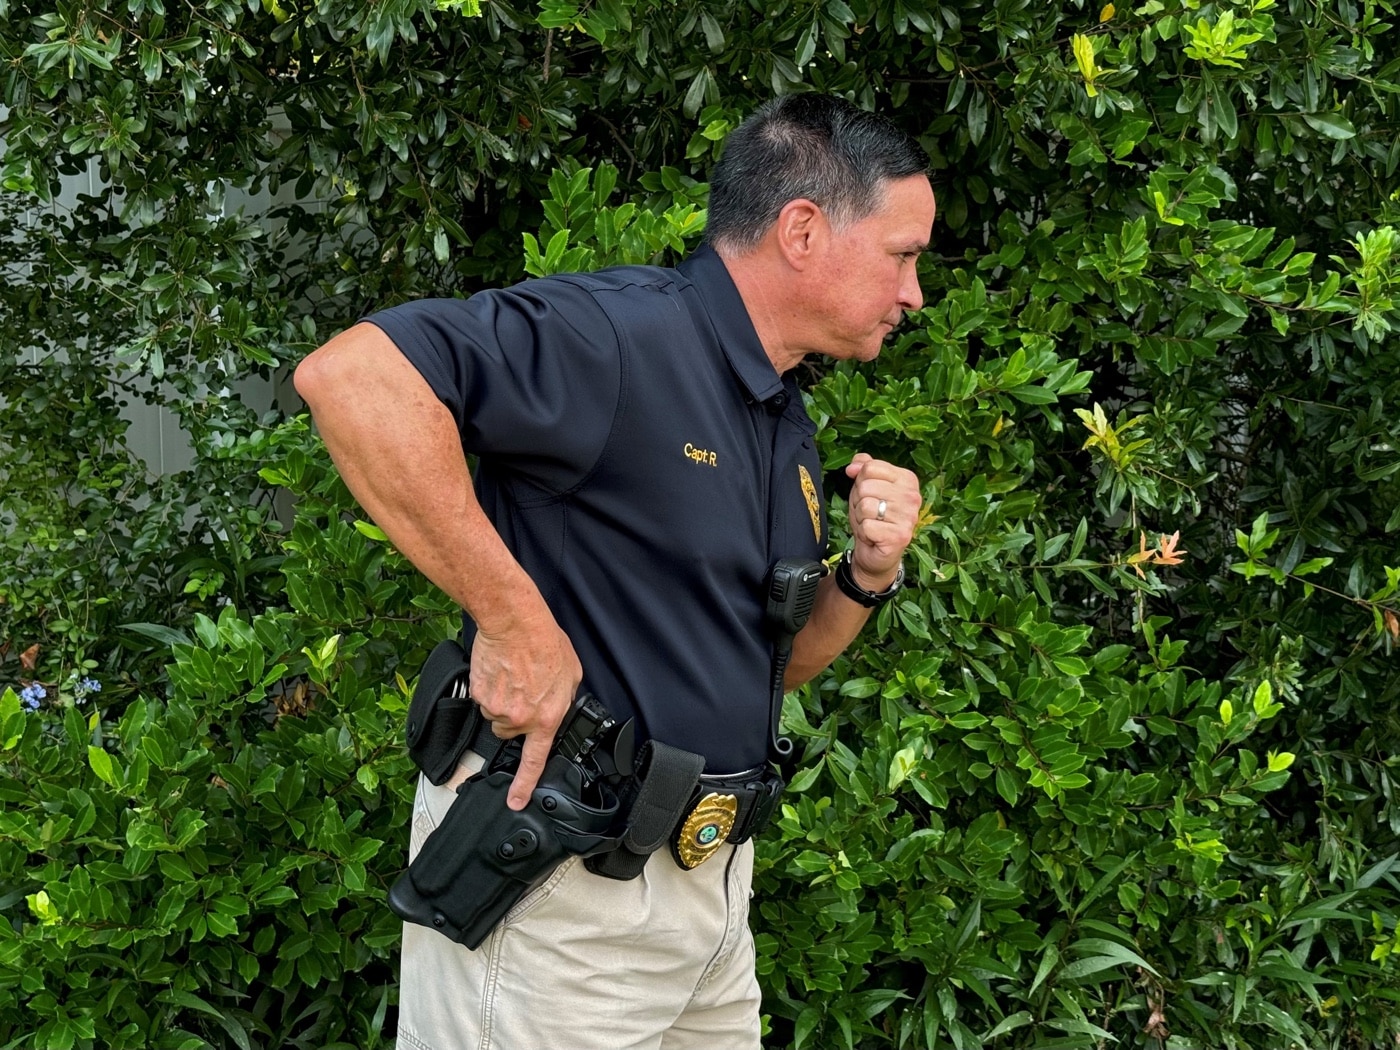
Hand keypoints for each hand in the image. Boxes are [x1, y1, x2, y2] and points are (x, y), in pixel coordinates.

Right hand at [468, 611, 582, 810]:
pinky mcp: (478, 694)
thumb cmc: (544, 642)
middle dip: (515, 715)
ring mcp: (496, 708)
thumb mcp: (570, 674)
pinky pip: (481, 698)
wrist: (515, 622)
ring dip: (502, 700)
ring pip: (495, 714)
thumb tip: (557, 707)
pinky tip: (500, 670)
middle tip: (523, 688)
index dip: (524, 785)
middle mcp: (520, 719)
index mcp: (546, 717)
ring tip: (513, 675)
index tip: (515, 801)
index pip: (535, 760)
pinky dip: (488, 687)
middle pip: (509, 731)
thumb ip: (562, 699)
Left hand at [844, 453, 920, 590]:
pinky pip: (867, 525)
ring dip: (861, 517)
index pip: (870, 467)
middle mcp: (912, 496)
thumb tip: (852, 466)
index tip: (869, 495)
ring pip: (865, 505)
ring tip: (872, 523)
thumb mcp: (865, 487)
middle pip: (866, 486)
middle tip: (870, 513)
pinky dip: (864, 532)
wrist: (876, 551)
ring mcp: (908, 516)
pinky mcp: (900, 536)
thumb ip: (862, 467)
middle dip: (859, 501)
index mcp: (907, 479)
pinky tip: (873, 536)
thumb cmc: (873, 517)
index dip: (861, 481)